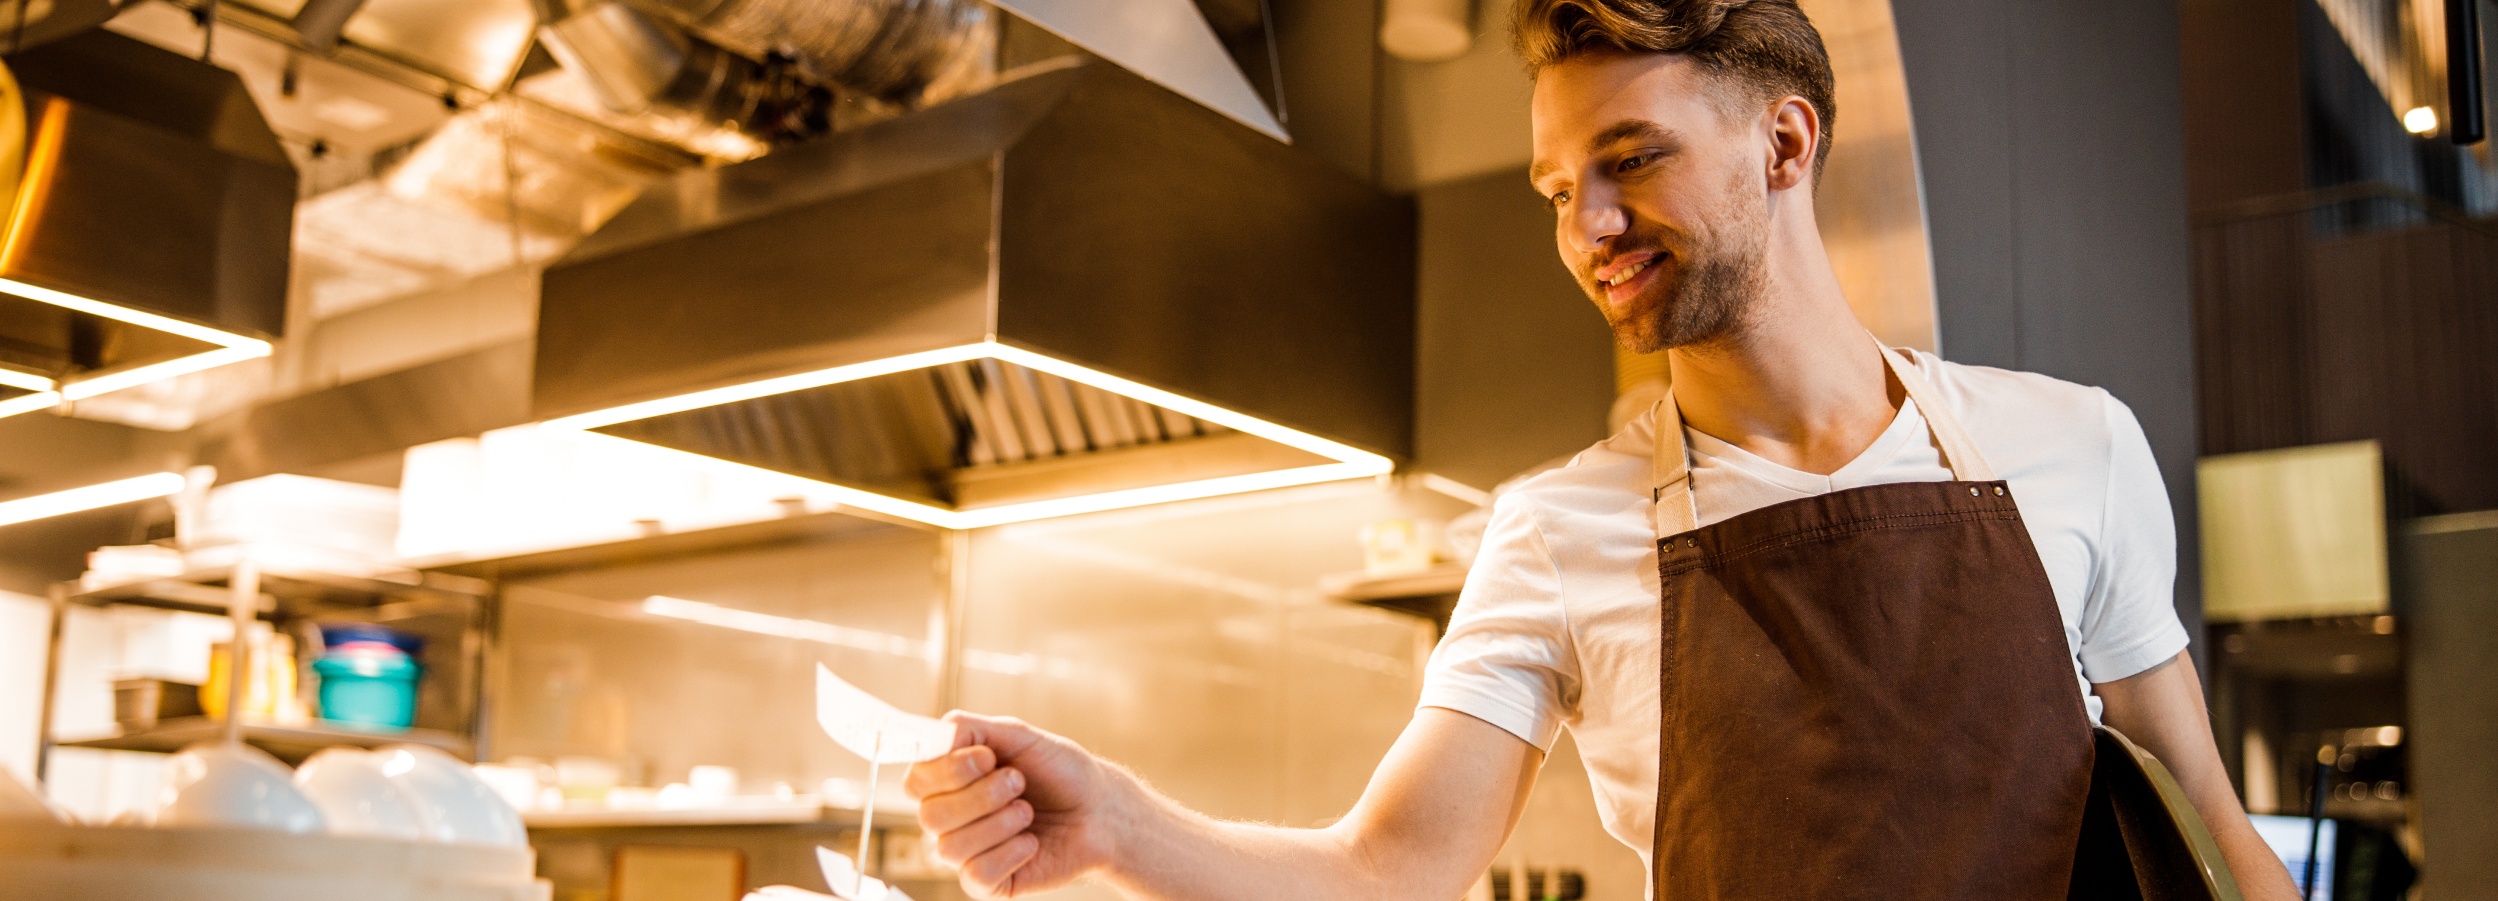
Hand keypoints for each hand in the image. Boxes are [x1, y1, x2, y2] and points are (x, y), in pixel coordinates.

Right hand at [904, 711, 1125, 898]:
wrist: (1100, 809)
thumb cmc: (1060, 771)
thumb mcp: (1018, 735)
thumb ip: (970, 728)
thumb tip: (935, 735)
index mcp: (950, 781)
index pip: (916, 781)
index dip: (948, 770)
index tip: (988, 757)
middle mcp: (951, 818)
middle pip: (930, 815)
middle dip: (982, 795)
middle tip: (1019, 783)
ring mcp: (968, 852)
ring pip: (951, 848)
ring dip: (1000, 823)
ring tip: (1028, 812)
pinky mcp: (989, 883)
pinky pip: (976, 875)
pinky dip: (1009, 853)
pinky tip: (1031, 842)